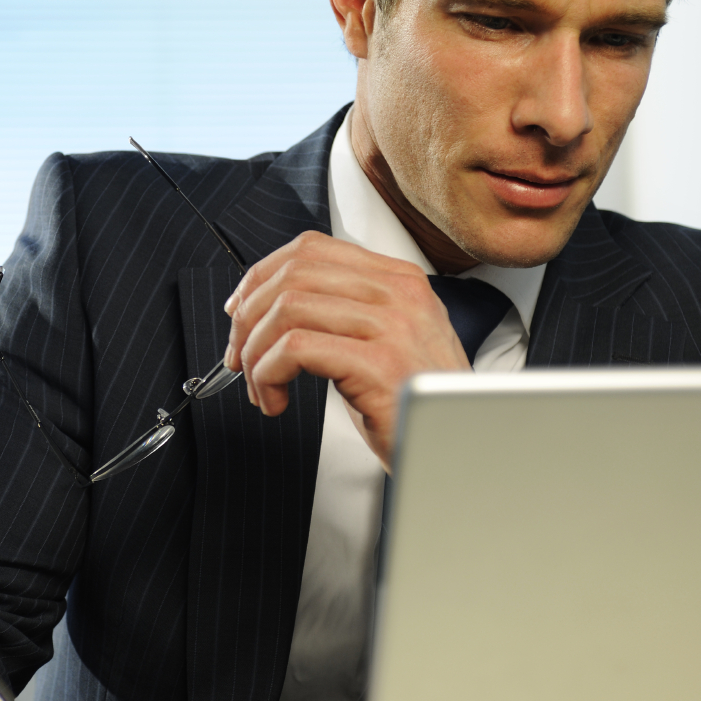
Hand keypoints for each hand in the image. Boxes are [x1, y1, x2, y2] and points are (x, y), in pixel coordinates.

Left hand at [222, 230, 468, 465]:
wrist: (460, 451)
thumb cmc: (414, 405)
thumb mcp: (383, 342)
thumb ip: (342, 313)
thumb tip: (269, 309)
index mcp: (398, 280)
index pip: (310, 249)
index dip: (261, 276)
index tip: (240, 311)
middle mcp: (398, 293)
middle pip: (292, 274)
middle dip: (248, 317)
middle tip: (240, 357)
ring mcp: (393, 326)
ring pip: (287, 309)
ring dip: (256, 352)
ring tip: (260, 386)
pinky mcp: (381, 363)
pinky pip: (296, 348)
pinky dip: (269, 374)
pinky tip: (276, 400)